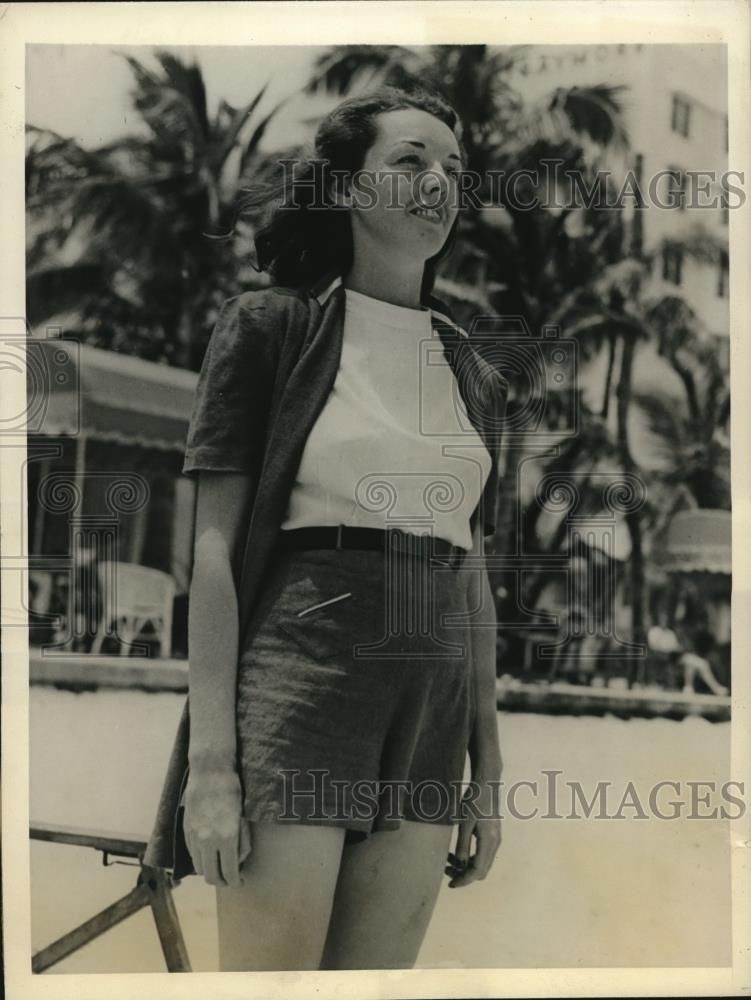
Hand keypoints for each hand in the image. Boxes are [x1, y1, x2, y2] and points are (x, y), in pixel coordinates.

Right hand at [182, 764, 251, 887]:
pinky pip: (192, 854)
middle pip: (211, 876)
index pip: (229, 872)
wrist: (210, 772)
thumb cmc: (232, 791)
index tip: (240, 882)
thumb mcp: (243, 818)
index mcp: (227, 837)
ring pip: (199, 868)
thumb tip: (239, 861)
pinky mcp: (186, 831)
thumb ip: (243, 842)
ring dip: (209, 872)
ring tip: (219, 868)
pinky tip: (209, 855)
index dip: (235, 882)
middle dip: (222, 882)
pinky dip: (201, 859)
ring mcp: (194, 836)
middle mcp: (208, 840)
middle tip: (230, 879)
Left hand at [445, 758, 502, 888]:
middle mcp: (495, 843)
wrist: (487, 783)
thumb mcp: (464, 822)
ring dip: (466, 866)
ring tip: (448, 860)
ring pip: (482, 863)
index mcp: (489, 841)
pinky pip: (482, 854)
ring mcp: (495, 839)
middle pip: (481, 870)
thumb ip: (462, 844)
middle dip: (464, 875)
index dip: (464, 880)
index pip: (477, 870)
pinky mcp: (493, 835)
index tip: (450, 884)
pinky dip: (470, 857)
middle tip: (446, 871)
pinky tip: (456, 851)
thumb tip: (459, 865)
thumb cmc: (474, 799)